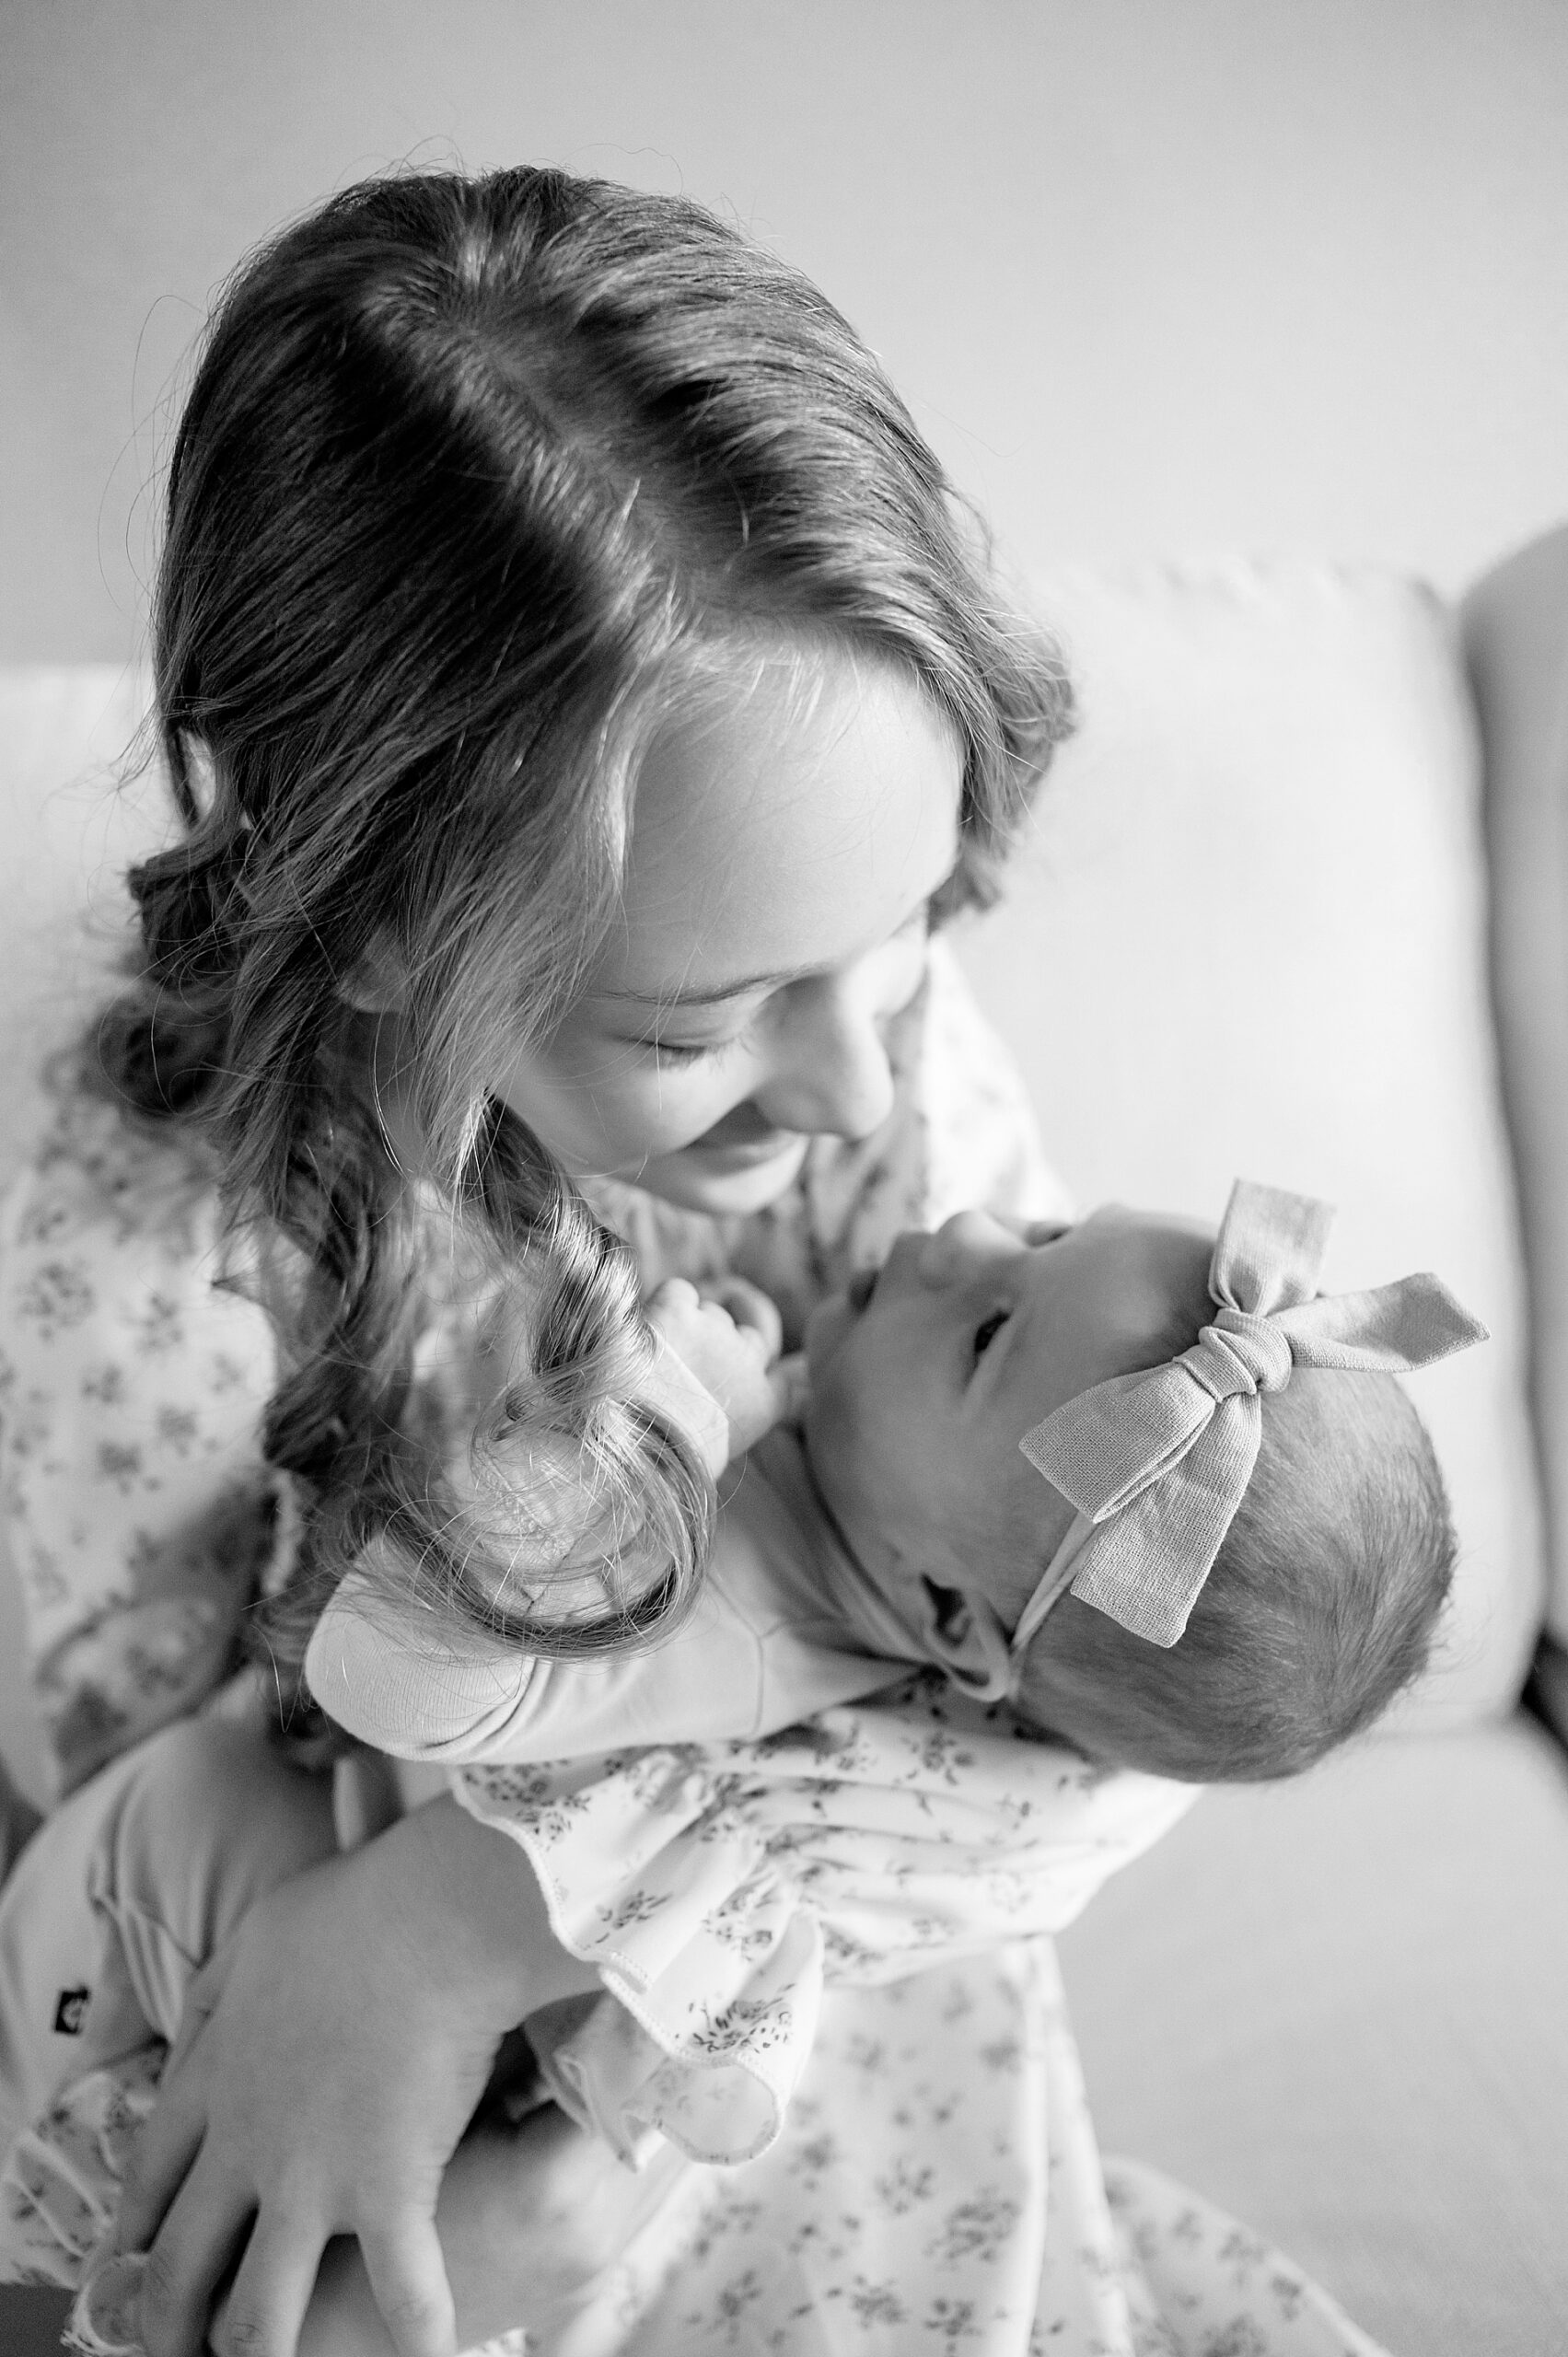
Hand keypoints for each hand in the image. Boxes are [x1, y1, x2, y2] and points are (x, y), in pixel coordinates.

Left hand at [117, 1796, 598, 2356]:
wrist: (439, 1913)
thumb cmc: (358, 1909)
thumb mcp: (255, 1938)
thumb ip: (214, 2000)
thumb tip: (194, 2039)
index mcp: (216, 2079)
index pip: (150, 2177)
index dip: (134, 2231)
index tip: (126, 2266)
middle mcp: (248, 2146)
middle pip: (181, 2266)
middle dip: (169, 2325)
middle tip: (177, 2352)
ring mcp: (314, 2179)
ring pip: (259, 2314)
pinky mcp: (389, 2193)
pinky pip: (402, 2295)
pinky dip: (418, 2338)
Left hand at [645, 1276, 795, 1455]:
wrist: (632, 1435)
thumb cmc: (667, 1455)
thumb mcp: (715, 1452)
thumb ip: (733, 1428)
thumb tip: (738, 1416)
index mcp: (760, 1404)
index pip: (784, 1381)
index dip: (763, 1373)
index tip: (751, 1375)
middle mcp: (747, 1362)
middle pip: (748, 1339)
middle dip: (722, 1348)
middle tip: (686, 1366)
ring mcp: (715, 1331)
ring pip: (711, 1314)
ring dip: (690, 1328)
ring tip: (656, 1358)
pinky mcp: (679, 1310)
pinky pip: (680, 1292)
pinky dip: (665, 1304)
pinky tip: (648, 1328)